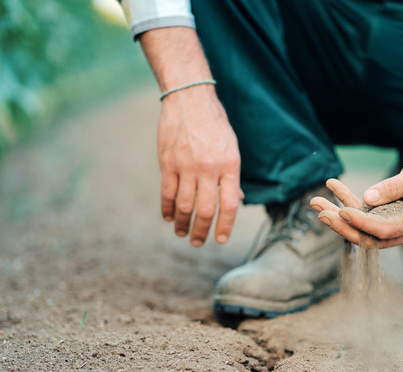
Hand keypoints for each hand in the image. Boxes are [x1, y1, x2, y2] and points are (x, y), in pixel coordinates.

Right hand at [158, 85, 242, 245]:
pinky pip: (167, 192)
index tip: (220, 239)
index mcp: (230, 165)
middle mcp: (209, 168)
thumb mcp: (231, 147)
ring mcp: (186, 166)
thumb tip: (236, 200)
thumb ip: (232, 175)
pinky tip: (168, 217)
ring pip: (184, 205)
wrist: (189, 98)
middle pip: (206, 209)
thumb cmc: (214, 124)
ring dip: (182, 223)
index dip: (226, 225)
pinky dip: (167, 208)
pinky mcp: (168, 162)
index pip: (230, 204)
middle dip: (202, 231)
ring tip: (182, 233)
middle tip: (198, 242)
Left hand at [310, 137, 402, 248]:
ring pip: (360, 230)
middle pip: (368, 237)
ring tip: (315, 201)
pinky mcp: (384, 223)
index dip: (363, 223)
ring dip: (336, 217)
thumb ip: (394, 186)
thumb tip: (367, 197)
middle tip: (320, 212)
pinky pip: (362, 219)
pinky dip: (346, 206)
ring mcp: (393, 230)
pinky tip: (331, 188)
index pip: (385, 229)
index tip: (343, 212)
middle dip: (341, 226)